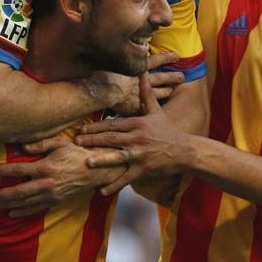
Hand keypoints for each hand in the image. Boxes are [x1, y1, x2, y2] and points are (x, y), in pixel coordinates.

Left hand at [0, 137, 125, 217]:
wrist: (96, 170)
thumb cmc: (77, 153)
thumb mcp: (60, 142)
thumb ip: (40, 143)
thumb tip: (22, 147)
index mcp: (45, 166)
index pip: (17, 170)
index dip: (1, 171)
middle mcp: (46, 183)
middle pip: (18, 191)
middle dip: (0, 194)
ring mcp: (51, 194)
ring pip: (25, 203)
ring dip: (8, 205)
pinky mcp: (56, 201)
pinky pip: (36, 209)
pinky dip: (23, 212)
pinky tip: (12, 213)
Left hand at [75, 74, 192, 195]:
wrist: (185, 150)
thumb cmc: (168, 130)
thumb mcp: (156, 110)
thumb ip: (146, 92)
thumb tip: (142, 70)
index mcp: (137, 124)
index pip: (113, 124)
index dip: (96, 126)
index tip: (81, 128)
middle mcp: (137, 138)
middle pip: (111, 139)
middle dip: (93, 140)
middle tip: (76, 141)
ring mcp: (140, 155)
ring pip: (118, 157)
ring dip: (102, 160)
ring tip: (87, 162)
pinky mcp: (144, 169)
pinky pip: (126, 178)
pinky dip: (114, 185)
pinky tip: (101, 191)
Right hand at [87, 52, 181, 115]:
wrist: (101, 91)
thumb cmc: (101, 73)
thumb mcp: (108, 58)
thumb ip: (114, 53)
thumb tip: (110, 40)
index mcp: (137, 68)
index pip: (155, 61)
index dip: (166, 58)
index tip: (177, 56)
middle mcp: (142, 81)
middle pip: (161, 78)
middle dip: (172, 77)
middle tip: (182, 76)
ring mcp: (141, 94)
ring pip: (159, 93)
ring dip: (167, 90)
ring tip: (174, 90)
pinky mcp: (137, 107)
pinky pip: (148, 108)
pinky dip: (154, 109)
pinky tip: (159, 111)